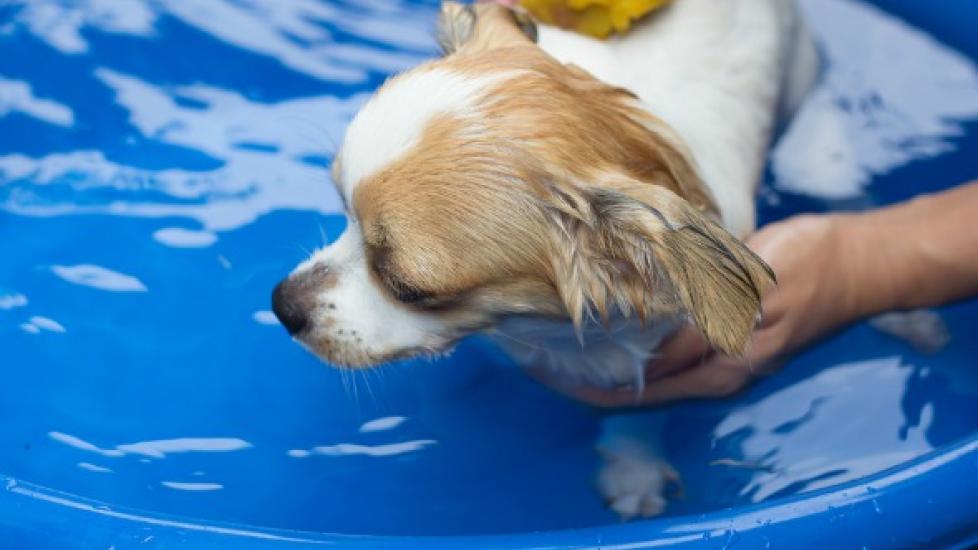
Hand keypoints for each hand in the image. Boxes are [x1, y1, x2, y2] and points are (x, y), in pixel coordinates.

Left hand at [537, 213, 873, 407]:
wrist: (855, 257)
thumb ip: (697, 327)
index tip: (544, 369)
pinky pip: (670, 337)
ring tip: (560, 333)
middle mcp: (713, 368)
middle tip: (538, 349)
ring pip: (650, 360)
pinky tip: (612, 310)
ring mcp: (720, 349)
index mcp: (717, 368)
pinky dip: (636, 330)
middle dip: (588, 371)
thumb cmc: (806, 270)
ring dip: (608, 351)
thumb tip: (642, 355)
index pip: (636, 386)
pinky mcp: (727, 327)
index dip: (588, 383)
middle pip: (637, 380)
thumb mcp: (749, 296)